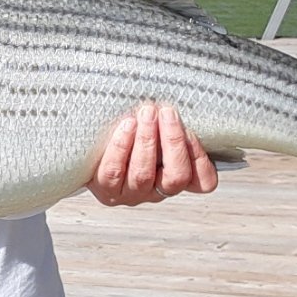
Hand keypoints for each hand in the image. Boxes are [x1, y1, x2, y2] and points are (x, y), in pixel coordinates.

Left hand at [88, 103, 216, 205]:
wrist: (93, 148)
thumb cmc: (133, 131)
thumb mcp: (158, 128)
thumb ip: (171, 123)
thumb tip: (179, 103)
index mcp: (176, 178)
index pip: (203, 181)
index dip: (200, 157)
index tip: (190, 128)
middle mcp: (157, 191)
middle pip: (176, 176)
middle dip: (172, 141)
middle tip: (166, 112)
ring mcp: (131, 194)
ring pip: (143, 174)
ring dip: (147, 140)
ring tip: (146, 114)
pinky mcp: (106, 189)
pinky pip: (114, 171)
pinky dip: (121, 146)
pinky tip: (126, 125)